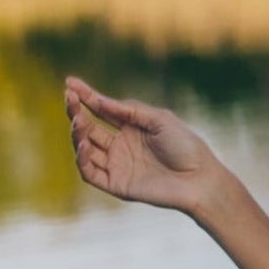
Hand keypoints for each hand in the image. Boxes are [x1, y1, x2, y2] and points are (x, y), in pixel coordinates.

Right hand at [64, 76, 225, 215]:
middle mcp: (121, 145)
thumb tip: (99, 99)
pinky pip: (90, 172)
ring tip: (77, 121)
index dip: (85, 96)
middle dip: (76, 113)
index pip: (101, 110)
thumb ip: (129, 110)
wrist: (199, 179)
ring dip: (77, 134)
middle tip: (69, 99)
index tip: (70, 83)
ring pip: (85, 149)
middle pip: (89, 128)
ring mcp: (117, 165)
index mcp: (131, 127)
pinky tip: (82, 145)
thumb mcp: (158, 119)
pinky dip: (82, 159)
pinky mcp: (116, 185)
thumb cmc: (185, 146)